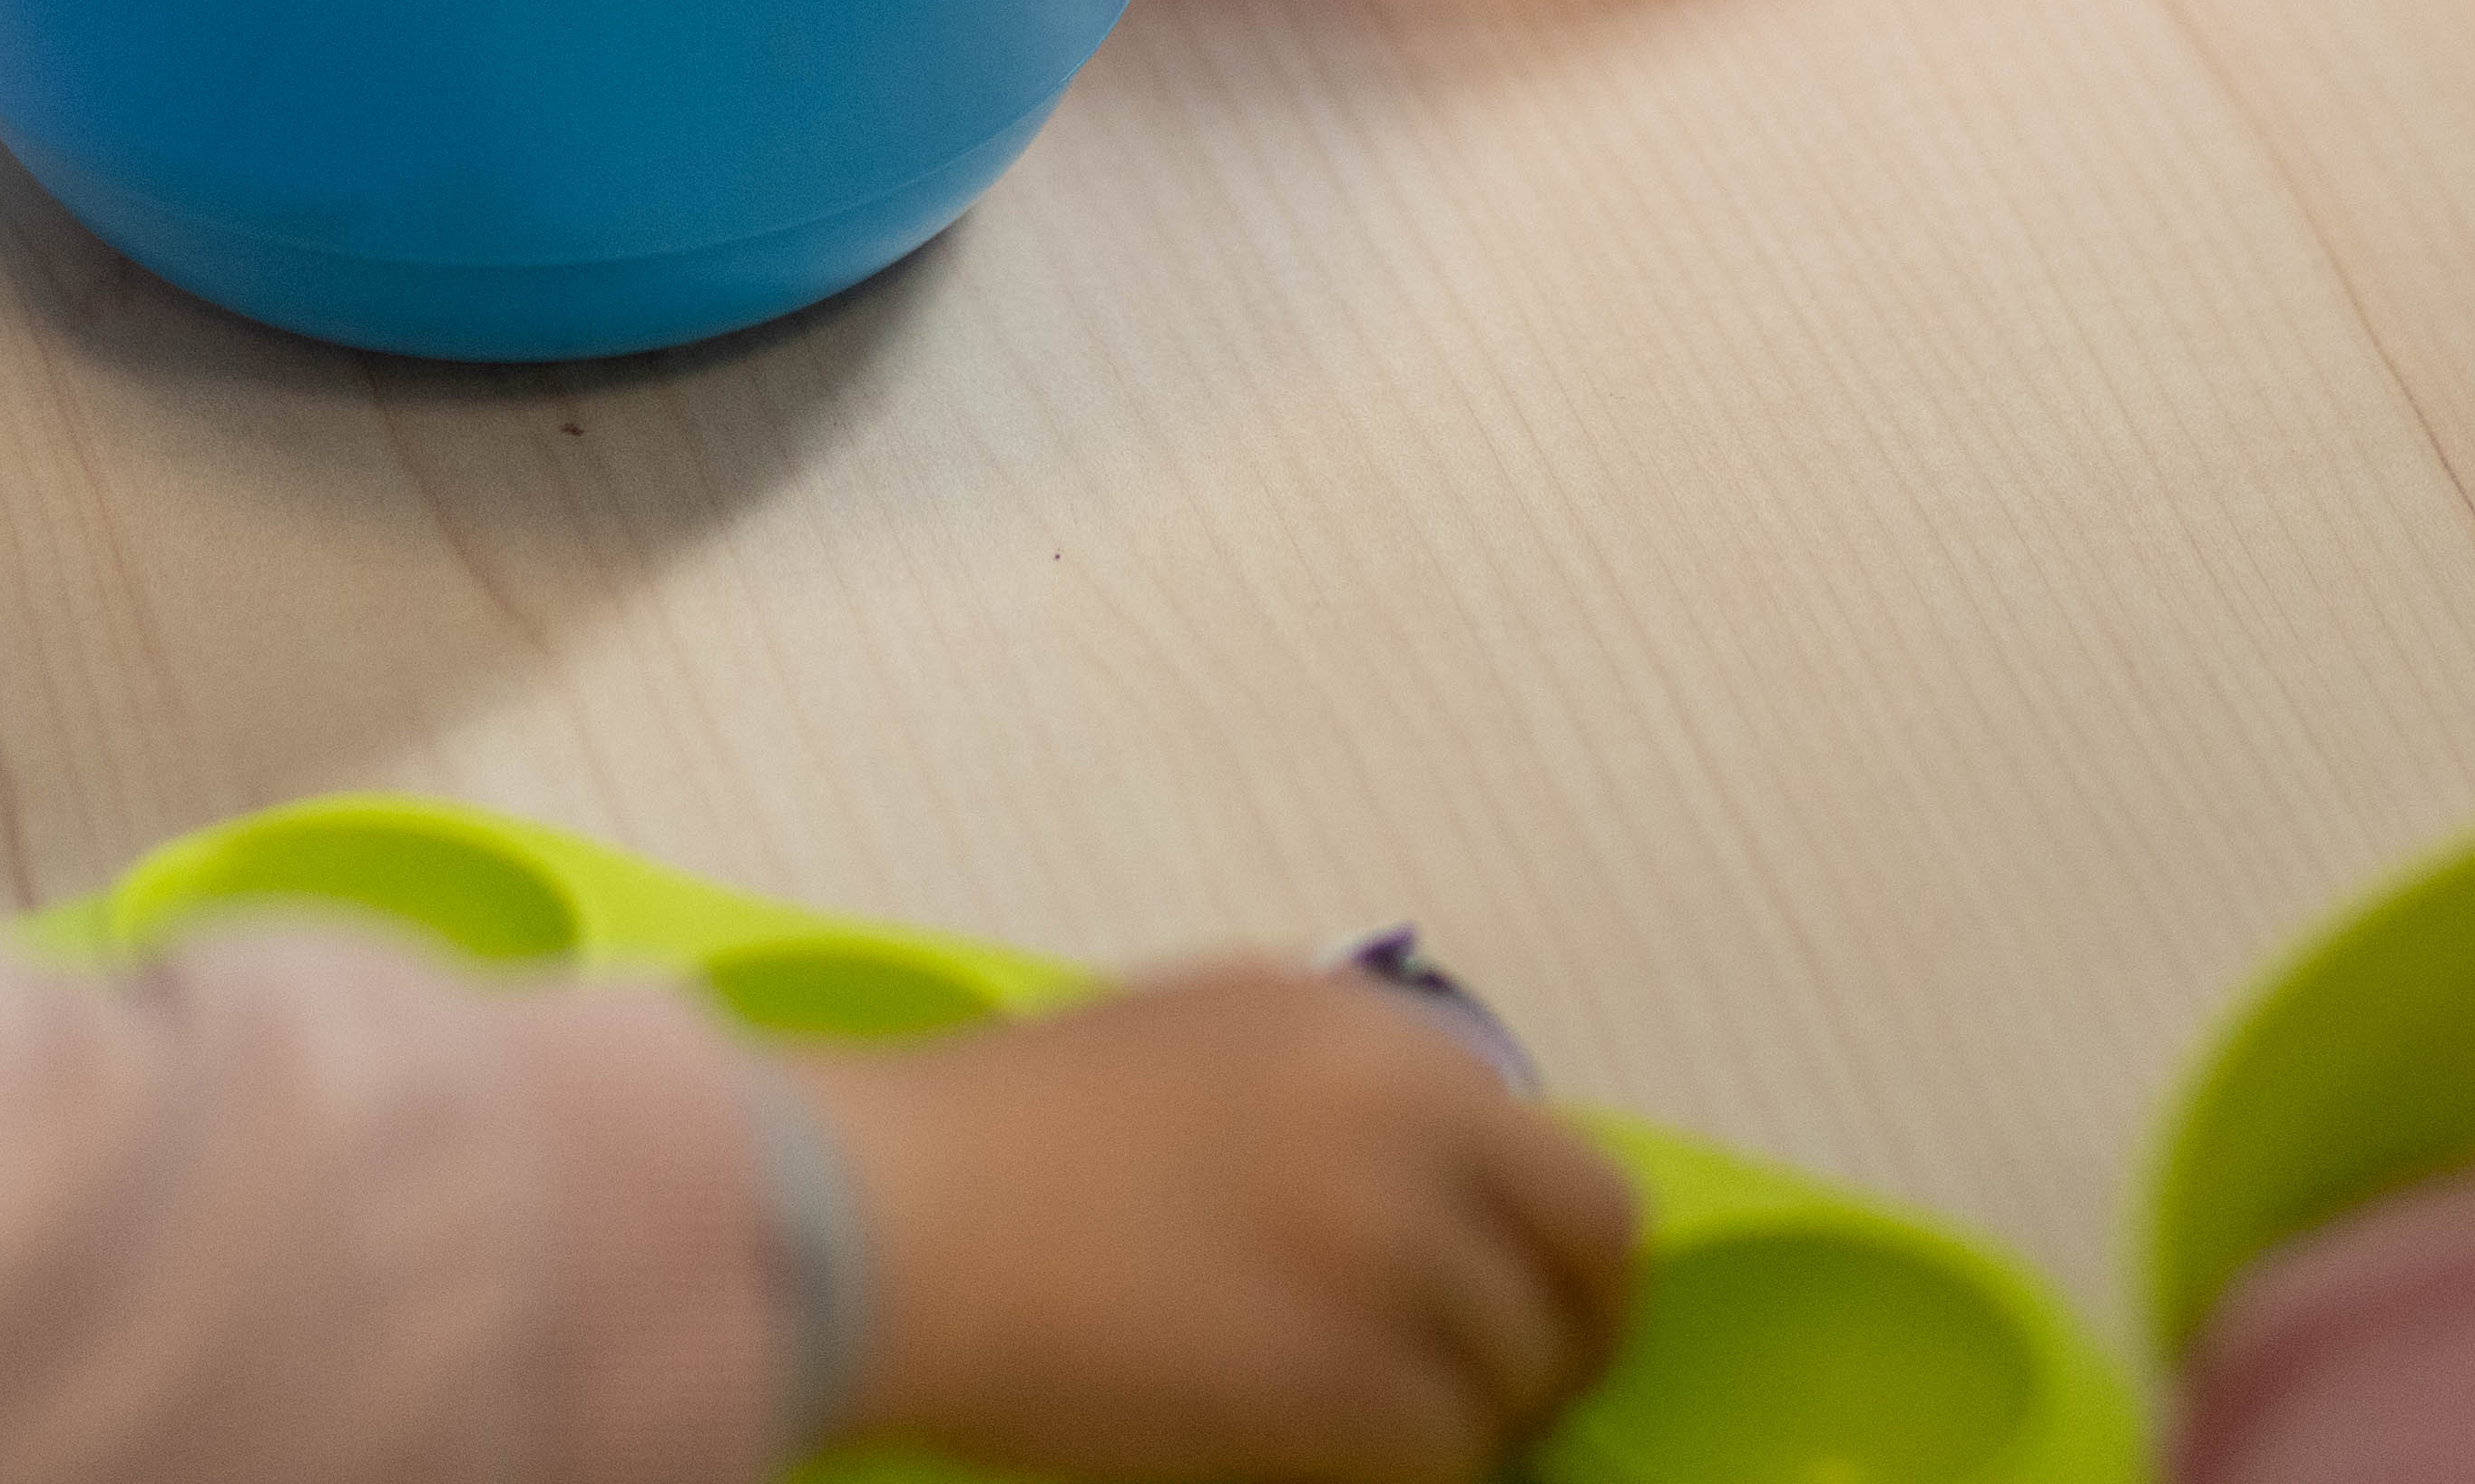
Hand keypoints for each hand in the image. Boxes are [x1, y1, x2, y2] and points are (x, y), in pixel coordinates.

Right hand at [785, 969, 1643, 1483]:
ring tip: (1382, 1442)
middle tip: (1495, 1410)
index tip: (1525, 1314)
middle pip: (1585, 1263)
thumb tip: (1436, 1192)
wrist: (889, 1215)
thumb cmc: (1001, 1137)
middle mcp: (1410, 1124)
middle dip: (1560, 1347)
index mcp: (1373, 1035)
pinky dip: (1408, 1477)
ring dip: (1466, 1425)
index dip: (1560, 1261)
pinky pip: (1440, 1457)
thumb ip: (1336, 1097)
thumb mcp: (1202, 1046)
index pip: (1564, 1163)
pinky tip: (1329, 1469)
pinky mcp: (1344, 1382)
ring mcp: (1386, 1252)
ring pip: (1512, 1378)